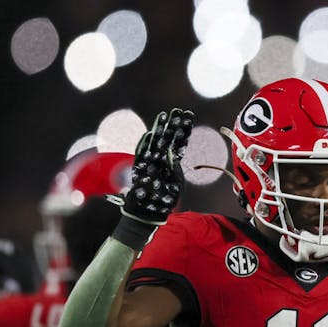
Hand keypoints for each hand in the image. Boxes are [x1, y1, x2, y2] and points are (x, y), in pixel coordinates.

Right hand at [116, 108, 194, 225]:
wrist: (148, 215)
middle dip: (172, 125)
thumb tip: (172, 153)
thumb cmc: (164, 201)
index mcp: (171, 162)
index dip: (183, 129)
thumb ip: (174, 169)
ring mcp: (150, 165)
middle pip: (167, 139)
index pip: (178, 142)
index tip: (188, 115)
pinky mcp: (139, 172)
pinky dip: (144, 146)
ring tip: (164, 116)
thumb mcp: (175, 185)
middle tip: (178, 110)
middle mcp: (160, 161)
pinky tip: (149, 135)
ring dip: (160, 130)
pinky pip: (141, 157)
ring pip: (155, 144)